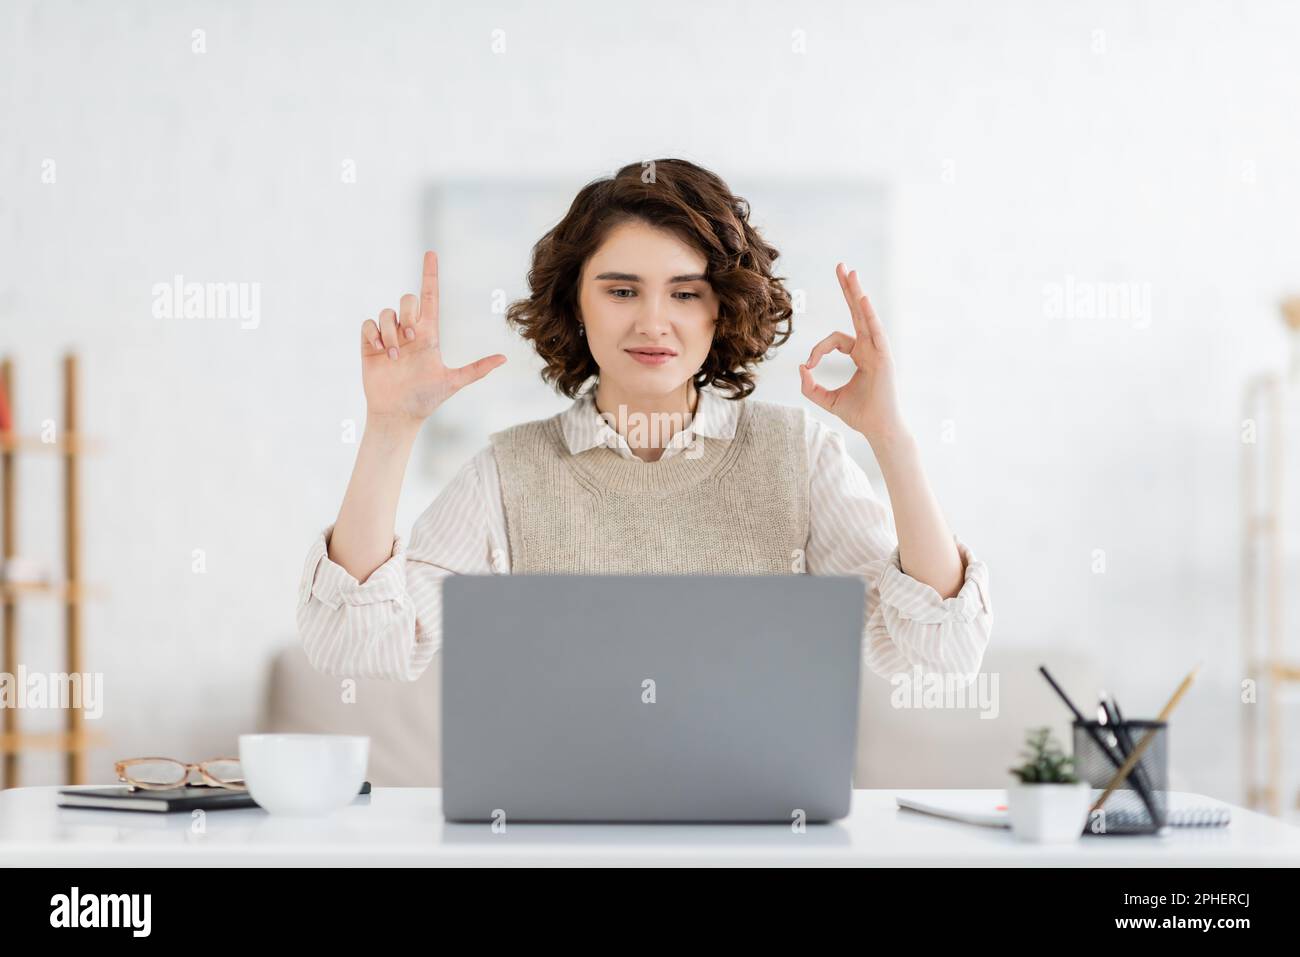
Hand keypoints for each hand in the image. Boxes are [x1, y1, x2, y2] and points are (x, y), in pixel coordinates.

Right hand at [360, 251, 506, 423]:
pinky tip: (380, 350)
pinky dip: (373, 333)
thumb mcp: (453, 382)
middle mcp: (409, 331)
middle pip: (407, 300)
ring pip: (387, 312)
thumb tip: (504, 359)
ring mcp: (389, 337)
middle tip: (410, 337)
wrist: (399, 414)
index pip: (430, 297)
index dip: (430, 275)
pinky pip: (368, 324)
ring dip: (390, 332)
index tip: (431, 254)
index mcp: (429, 334)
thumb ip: (477, 369)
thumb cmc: (426, 399)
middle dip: (407, 314)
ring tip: (395, 356)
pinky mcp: (371, 345)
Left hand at [799, 263, 906, 443]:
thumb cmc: (858, 414)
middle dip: (848, 289)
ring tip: (849, 272)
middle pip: (857, 312)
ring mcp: (879, 350)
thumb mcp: (827, 399)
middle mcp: (871, 347)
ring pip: (865, 316)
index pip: (835, 339)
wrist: (877, 429)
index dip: (817, 349)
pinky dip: (868, 315)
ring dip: (856, 293)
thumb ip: (810, 386)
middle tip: (841, 266)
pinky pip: (875, 331)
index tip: (808, 366)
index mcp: (860, 354)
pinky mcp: (883, 357)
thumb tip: (800, 369)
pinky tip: (862, 299)